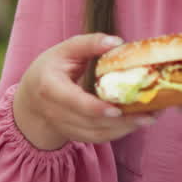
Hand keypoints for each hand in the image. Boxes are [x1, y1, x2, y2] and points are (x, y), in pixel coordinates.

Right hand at [13, 33, 154, 149]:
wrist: (31, 101)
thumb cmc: (49, 70)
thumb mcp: (63, 51)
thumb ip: (88, 44)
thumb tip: (116, 42)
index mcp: (50, 88)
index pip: (73, 102)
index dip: (95, 108)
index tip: (117, 110)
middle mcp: (55, 112)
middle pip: (91, 122)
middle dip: (121, 121)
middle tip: (148, 114)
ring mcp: (65, 127)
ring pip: (97, 134)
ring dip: (125, 128)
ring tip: (149, 117)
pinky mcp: (75, 136)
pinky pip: (99, 138)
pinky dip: (119, 133)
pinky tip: (137, 123)